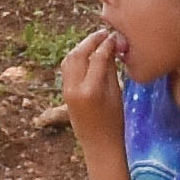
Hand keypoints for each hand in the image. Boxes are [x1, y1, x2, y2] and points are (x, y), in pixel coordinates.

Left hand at [56, 26, 125, 140]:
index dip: (107, 44)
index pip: (97, 57)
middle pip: (78, 54)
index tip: (115, 36)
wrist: (99, 146)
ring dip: (81, 47)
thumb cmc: (115, 121)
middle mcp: (74, 88)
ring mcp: (66, 91)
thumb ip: (110, 69)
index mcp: (91, 90)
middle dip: (90, 41)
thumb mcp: (116, 93)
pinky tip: (88, 54)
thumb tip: (110, 46)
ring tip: (96, 41)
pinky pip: (67, 68)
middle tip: (104, 33)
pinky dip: (76, 58)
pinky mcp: (64, 93)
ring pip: (69, 59)